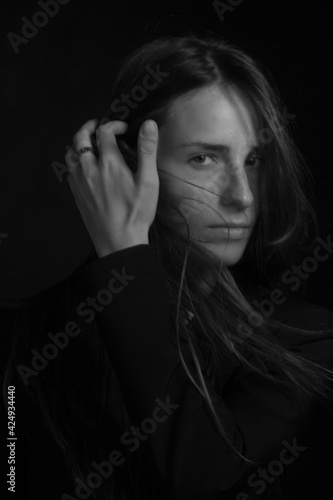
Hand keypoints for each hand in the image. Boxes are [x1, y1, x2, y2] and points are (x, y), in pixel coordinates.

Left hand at [65, 119, 158, 257]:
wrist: (119, 242)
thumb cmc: (136, 214)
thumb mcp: (148, 182)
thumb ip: (147, 151)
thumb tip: (149, 125)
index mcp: (109, 164)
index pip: (104, 131)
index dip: (114, 124)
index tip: (123, 128)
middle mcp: (90, 169)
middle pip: (79, 137)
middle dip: (89, 127)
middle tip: (99, 126)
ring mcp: (80, 183)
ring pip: (70, 154)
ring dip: (78, 144)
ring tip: (90, 144)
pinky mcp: (76, 195)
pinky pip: (69, 171)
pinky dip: (75, 162)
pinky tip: (86, 168)